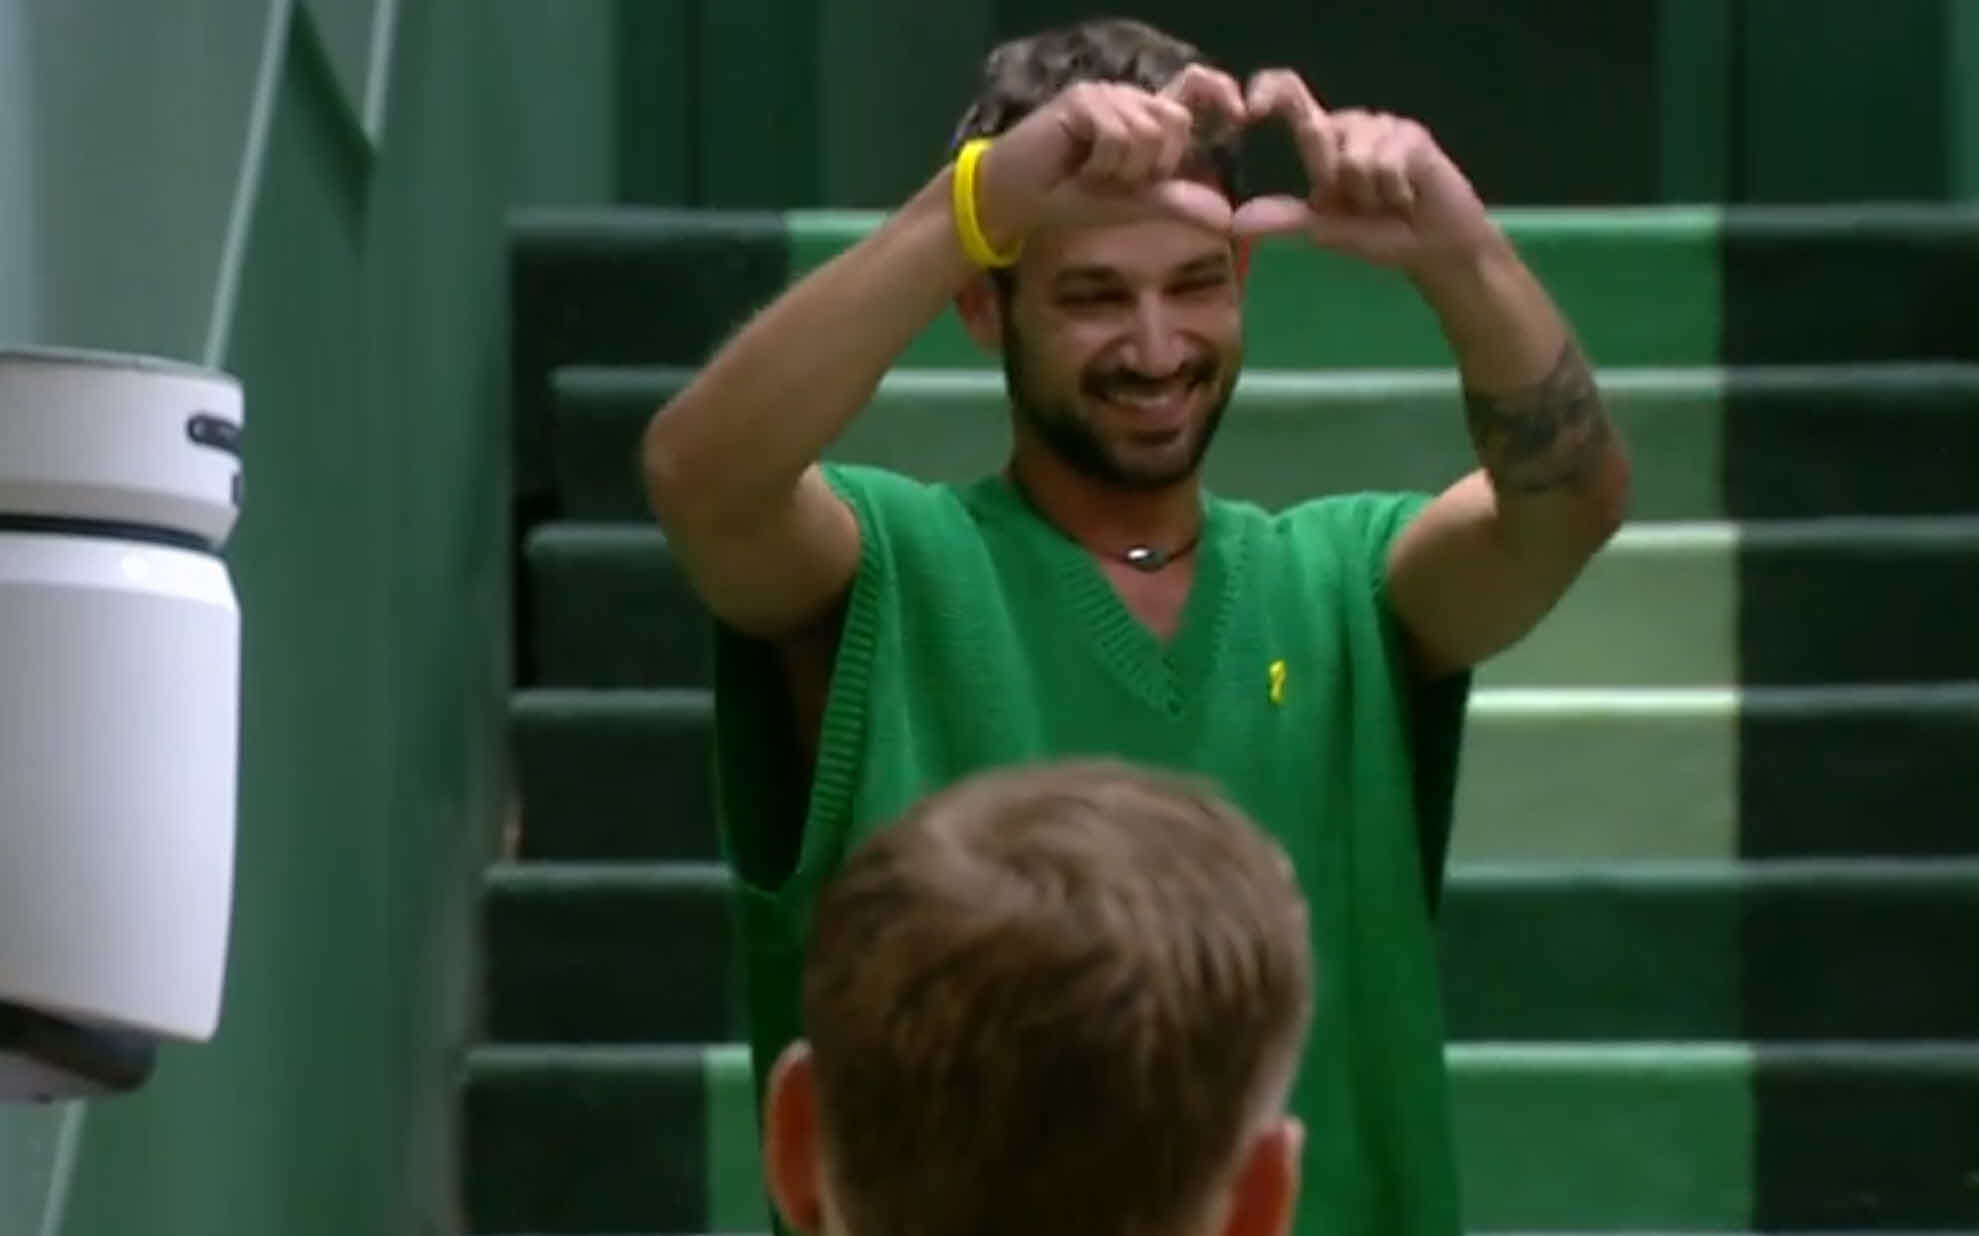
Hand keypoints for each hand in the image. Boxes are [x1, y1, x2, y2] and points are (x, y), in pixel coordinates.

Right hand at [974, 64, 1249, 245]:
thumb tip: (1227, 217)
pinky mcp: (1083, 99)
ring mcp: (1107, 95)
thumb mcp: (1132, 206)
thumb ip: (1175, 203)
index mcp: (1145, 117)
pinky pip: (1118, 135)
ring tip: (1090, 174)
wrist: (1017, 202)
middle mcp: (1130, 99)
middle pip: (1176, 122)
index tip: (1243, 112)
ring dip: (1122, 169)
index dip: (1219, 90)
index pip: (1193, 88)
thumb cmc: (1069, 201)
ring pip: (1148, 132)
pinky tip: (1076, 166)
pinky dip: (1102, 162)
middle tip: (1114, 181)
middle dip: (1152, 166)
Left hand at [1231, 70, 1499, 274]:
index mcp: (1322, 141)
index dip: (1269, 90)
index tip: (1250, 110)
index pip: (1290, 98)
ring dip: (1369, 191)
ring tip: (1388, 200)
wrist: (1432, 247)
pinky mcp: (1410, 133)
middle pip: (1319, 133)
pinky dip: (1393, 189)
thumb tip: (1237, 221)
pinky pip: (1385, 162)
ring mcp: (1381, 125)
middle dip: (1334, 181)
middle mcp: (1348, 125)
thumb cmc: (1379, 235)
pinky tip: (1408, 194)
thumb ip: (1286, 220)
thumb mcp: (1325, 231)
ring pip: (1353, 155)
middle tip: (1363, 204)